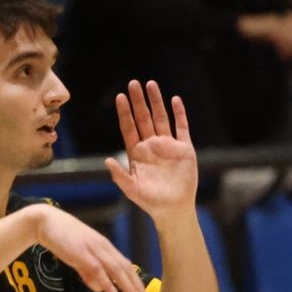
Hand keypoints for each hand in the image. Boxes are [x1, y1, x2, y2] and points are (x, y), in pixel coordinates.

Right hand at [29, 203, 147, 291]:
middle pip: (124, 268)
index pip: (125, 265)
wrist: (45, 222)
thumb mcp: (79, 257)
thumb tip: (99, 290)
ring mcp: (92, 249)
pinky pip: (96, 268)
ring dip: (126, 285)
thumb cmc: (62, 238)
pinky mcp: (81, 252)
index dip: (135, 280)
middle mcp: (103, 247)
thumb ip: (89, 273)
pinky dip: (105, 280)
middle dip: (135, 286)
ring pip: (115, 269)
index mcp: (104, 246)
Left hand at [104, 79, 198, 224]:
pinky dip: (179, 113)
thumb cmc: (150, 202)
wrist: (173, 209)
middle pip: (143, 118)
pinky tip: (175, 100)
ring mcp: (168, 145)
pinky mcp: (184, 149)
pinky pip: (181, 127)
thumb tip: (106, 161)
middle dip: (138, 101)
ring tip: (151, 84)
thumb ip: (119, 175)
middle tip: (133, 83)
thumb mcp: (131, 189)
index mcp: (137, 153)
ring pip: (161, 118)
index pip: (129, 128)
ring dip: (156, 102)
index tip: (120, 97)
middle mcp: (151, 145)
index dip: (124, 113)